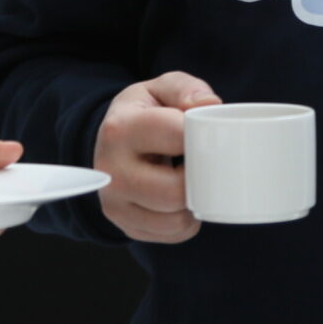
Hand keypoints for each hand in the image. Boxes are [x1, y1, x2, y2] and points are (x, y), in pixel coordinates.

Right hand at [93, 73, 221, 243]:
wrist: (112, 142)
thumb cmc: (144, 113)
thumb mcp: (160, 89)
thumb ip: (185, 88)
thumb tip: (210, 105)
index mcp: (120, 129)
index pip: (176, 137)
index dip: (203, 138)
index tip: (211, 136)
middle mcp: (111, 171)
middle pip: (175, 190)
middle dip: (201, 178)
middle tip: (205, 163)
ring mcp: (115, 203)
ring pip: (175, 219)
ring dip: (195, 204)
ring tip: (194, 181)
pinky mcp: (126, 226)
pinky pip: (172, 234)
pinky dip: (186, 221)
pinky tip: (182, 199)